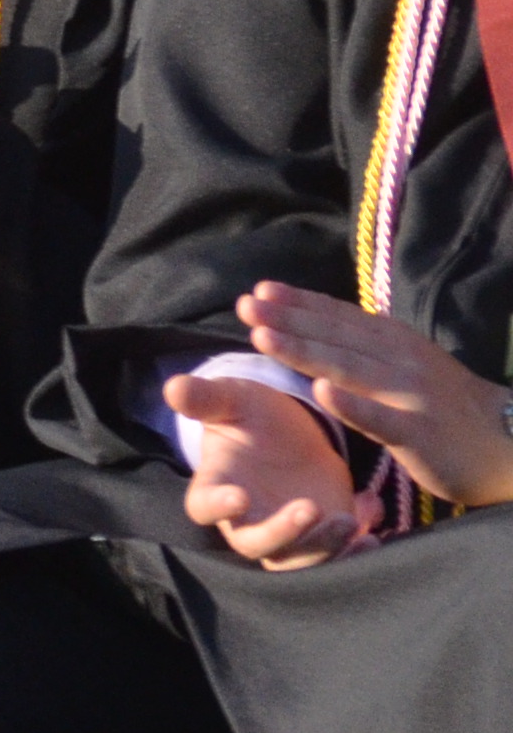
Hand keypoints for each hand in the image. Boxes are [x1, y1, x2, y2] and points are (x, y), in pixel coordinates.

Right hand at [165, 371, 358, 569]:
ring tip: (350, 520)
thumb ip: (206, 398)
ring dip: (325, 547)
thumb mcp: (234, 401)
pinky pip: (338, 554)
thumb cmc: (254, 417)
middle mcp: (249, 519)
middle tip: (310, 510)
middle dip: (282, 533)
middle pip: (256, 544)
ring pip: (299, 559)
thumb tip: (173, 385)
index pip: (205, 506)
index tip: (238, 497)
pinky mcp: (323, 537)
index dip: (218, 507)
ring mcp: (288, 533)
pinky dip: (358, 541)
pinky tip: (369, 507)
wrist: (294, 435)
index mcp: (219, 487)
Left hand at [236, 282, 512, 513]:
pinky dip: (350, 405)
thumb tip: (320, 323)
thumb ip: (368, 347)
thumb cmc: (447, 404)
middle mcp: (401, 361)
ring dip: (304, 351)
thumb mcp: (408, 364)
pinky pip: (379, 418)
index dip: (302, 303)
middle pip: (337, 338)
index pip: (342, 319)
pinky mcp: (418, 432)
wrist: (508, 442)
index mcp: (396, 343)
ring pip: (350, 370)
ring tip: (262, 337)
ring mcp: (410, 395)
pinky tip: (319, 393)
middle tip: (245, 305)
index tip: (260, 289)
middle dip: (288, 320)